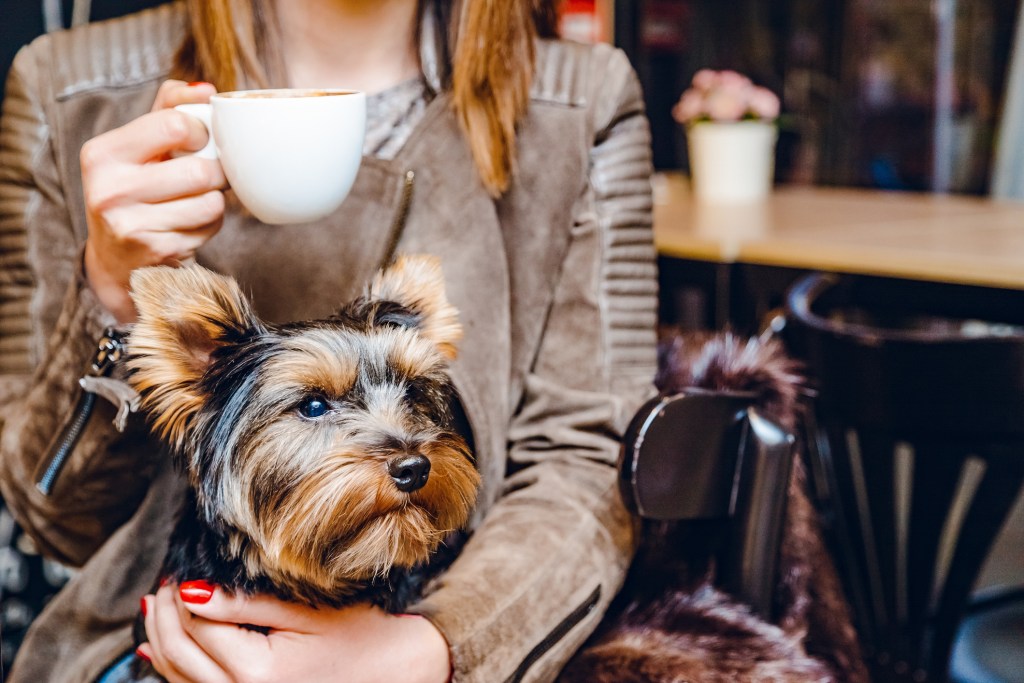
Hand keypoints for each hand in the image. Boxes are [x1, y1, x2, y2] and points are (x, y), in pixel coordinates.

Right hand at [82, 80, 227, 321]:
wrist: (117, 260)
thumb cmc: (135, 190)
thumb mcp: (138, 147)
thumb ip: (168, 109)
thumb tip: (206, 90)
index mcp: (101, 153)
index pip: (174, 124)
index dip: (200, 131)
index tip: (198, 141)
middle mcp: (109, 189)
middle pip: (199, 170)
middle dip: (214, 172)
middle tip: (206, 175)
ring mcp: (131, 225)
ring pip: (211, 201)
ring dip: (215, 200)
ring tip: (196, 200)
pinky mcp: (157, 251)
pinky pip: (211, 226)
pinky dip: (211, 224)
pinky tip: (190, 224)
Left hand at [138, 582, 451, 682]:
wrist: (402, 674)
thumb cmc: (365, 638)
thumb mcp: (309, 612)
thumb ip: (248, 603)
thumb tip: (192, 589)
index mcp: (259, 673)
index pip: (197, 625)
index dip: (181, 592)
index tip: (179, 566)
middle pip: (179, 654)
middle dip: (164, 615)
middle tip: (164, 582)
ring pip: (178, 678)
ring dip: (161, 640)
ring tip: (156, 606)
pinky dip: (171, 671)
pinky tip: (158, 650)